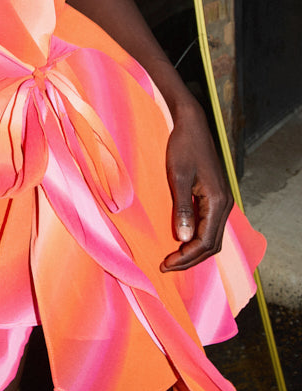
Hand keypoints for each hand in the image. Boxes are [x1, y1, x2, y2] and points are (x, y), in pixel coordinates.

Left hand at [160, 99, 232, 271]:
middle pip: (212, 245)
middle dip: (190, 259)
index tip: (166, 264)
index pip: (205, 242)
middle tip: (167, 266)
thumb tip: (184, 238)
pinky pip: (209, 226)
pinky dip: (196, 238)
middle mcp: (224, 205)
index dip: (186, 257)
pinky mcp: (214, 197)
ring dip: (194, 251)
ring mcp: (221, 201)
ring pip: (212, 237)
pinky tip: (182, 240)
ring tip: (173, 258)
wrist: (191, 124)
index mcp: (217, 202)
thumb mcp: (178, 177)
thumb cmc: (183, 147)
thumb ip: (182, 208)